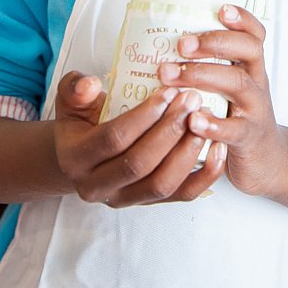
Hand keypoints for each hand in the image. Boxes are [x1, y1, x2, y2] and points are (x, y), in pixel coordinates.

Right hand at [54, 71, 226, 207]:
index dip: (144, 117)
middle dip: (170, 130)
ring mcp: (123, 199)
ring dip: (187, 151)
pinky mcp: (147, 204)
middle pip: (140, 164)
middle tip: (192, 100)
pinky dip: (204, 176)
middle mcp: (96, 186)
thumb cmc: (80, 121)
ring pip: (162, 184)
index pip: (113, 139)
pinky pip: (181, 196)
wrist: (78, 157)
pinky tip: (218, 149)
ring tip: (204, 119)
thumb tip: (91, 83)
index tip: (169, 91)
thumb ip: (74, 88)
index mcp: (75, 158)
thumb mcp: (69, 99)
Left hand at [159, 5, 284, 196]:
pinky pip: (234, 130)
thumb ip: (206, 67)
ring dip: (203, 76)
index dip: (242, 19)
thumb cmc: (235, 116)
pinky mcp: (248, 139)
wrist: (266, 160)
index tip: (221, 9)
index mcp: (250, 66)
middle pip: (247, 51)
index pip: (254, 35)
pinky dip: (213, 124)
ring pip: (238, 85)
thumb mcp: (228, 88)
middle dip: (214, 42)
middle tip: (181, 44)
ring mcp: (255, 109)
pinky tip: (193, 120)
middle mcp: (256, 82)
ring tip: (171, 76)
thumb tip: (156, 44)